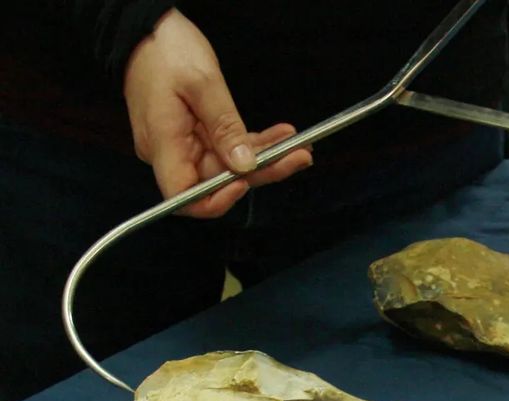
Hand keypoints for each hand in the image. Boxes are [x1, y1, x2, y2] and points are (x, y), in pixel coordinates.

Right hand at [123, 9, 311, 217]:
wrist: (146, 29)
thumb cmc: (165, 49)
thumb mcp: (202, 84)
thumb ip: (225, 127)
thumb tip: (244, 165)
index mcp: (164, 144)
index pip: (186, 198)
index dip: (218, 200)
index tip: (246, 183)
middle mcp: (171, 152)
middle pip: (219, 181)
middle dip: (262, 172)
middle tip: (299, 158)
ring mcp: (185, 145)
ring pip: (230, 165)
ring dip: (266, 158)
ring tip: (299, 147)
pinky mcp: (196, 135)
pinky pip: (228, 148)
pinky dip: (255, 144)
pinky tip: (281, 137)